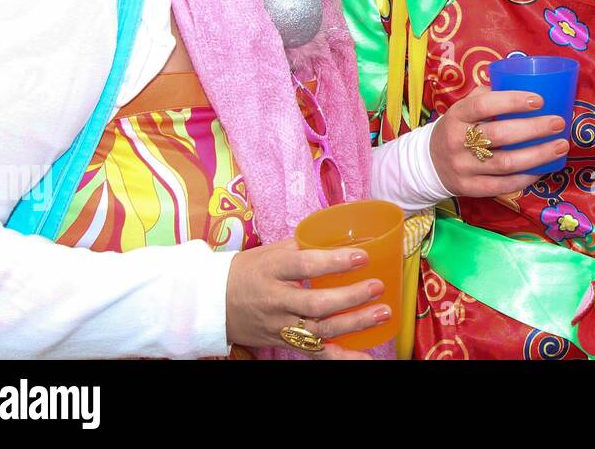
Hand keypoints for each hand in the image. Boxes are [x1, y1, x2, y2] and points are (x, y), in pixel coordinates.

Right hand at [226, 238, 390, 358]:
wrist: (212, 303)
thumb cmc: (247, 272)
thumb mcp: (271, 252)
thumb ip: (304, 246)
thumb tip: (342, 237)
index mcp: (272, 270)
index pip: (305, 266)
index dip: (334, 262)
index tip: (362, 257)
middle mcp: (275, 301)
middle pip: (315, 303)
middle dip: (350, 297)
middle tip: (377, 287)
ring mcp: (280, 326)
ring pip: (320, 330)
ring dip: (354, 324)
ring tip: (382, 312)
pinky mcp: (284, 343)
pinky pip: (315, 353)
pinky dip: (342, 358)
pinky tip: (365, 358)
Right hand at [430, 85, 569, 197]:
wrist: (429, 164)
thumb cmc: (457, 129)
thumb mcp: (463, 108)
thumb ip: (486, 95)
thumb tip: (521, 82)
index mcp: (457, 116)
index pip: (483, 105)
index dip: (512, 101)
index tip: (539, 100)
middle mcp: (458, 141)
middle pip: (499, 135)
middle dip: (534, 129)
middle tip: (558, 122)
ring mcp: (464, 167)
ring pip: (505, 163)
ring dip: (538, 155)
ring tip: (561, 146)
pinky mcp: (470, 189)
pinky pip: (503, 186)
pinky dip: (526, 178)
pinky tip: (543, 169)